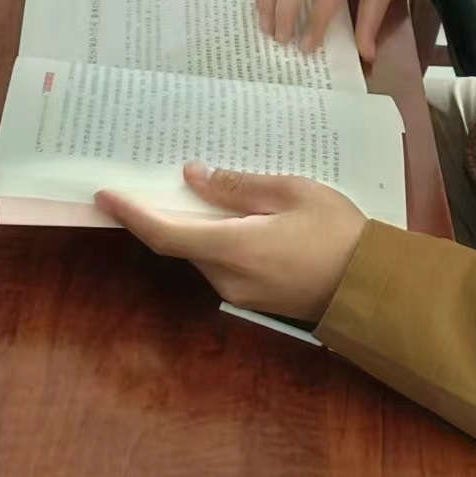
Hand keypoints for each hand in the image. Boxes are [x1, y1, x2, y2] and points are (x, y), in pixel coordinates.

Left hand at [97, 161, 366, 321]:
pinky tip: (230, 216)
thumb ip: (238, 186)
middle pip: (181, 243)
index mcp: (233, 247)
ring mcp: (239, 294)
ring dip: (194, 225)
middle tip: (154, 178)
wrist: (371, 286)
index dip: (131, 215)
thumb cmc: (337, 231)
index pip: (165, 234)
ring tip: (200, 189)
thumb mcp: (293, 192)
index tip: (104, 195)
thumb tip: (193, 177)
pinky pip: (222, 263)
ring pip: (202, 253)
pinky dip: (215, 239)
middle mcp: (226, 277)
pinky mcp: (254, 299)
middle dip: (165, 213)